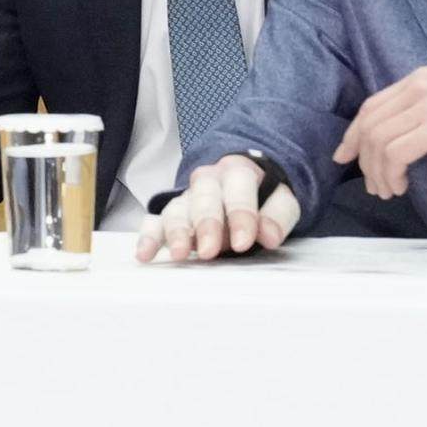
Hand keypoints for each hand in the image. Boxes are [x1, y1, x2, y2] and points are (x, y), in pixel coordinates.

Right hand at [137, 156, 298, 264]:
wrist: (239, 183)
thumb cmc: (260, 195)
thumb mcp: (281, 199)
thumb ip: (278, 215)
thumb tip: (269, 236)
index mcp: (237, 172)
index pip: (238, 190)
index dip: (241, 216)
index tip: (244, 242)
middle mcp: (207, 183)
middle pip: (203, 200)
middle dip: (205, 225)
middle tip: (209, 251)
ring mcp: (186, 199)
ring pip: (176, 211)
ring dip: (176, 233)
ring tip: (179, 254)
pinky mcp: (169, 215)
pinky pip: (153, 223)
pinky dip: (148, 238)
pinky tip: (145, 254)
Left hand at [332, 64, 426, 198]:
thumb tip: (416, 136)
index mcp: (420, 79)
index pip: (372, 106)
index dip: (353, 134)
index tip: (346, 155)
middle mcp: (417, 88)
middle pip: (368, 124)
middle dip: (360, 158)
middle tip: (369, 183)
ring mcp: (426, 106)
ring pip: (377, 141)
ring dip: (376, 172)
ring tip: (388, 190)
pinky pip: (395, 153)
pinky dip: (391, 173)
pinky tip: (401, 185)